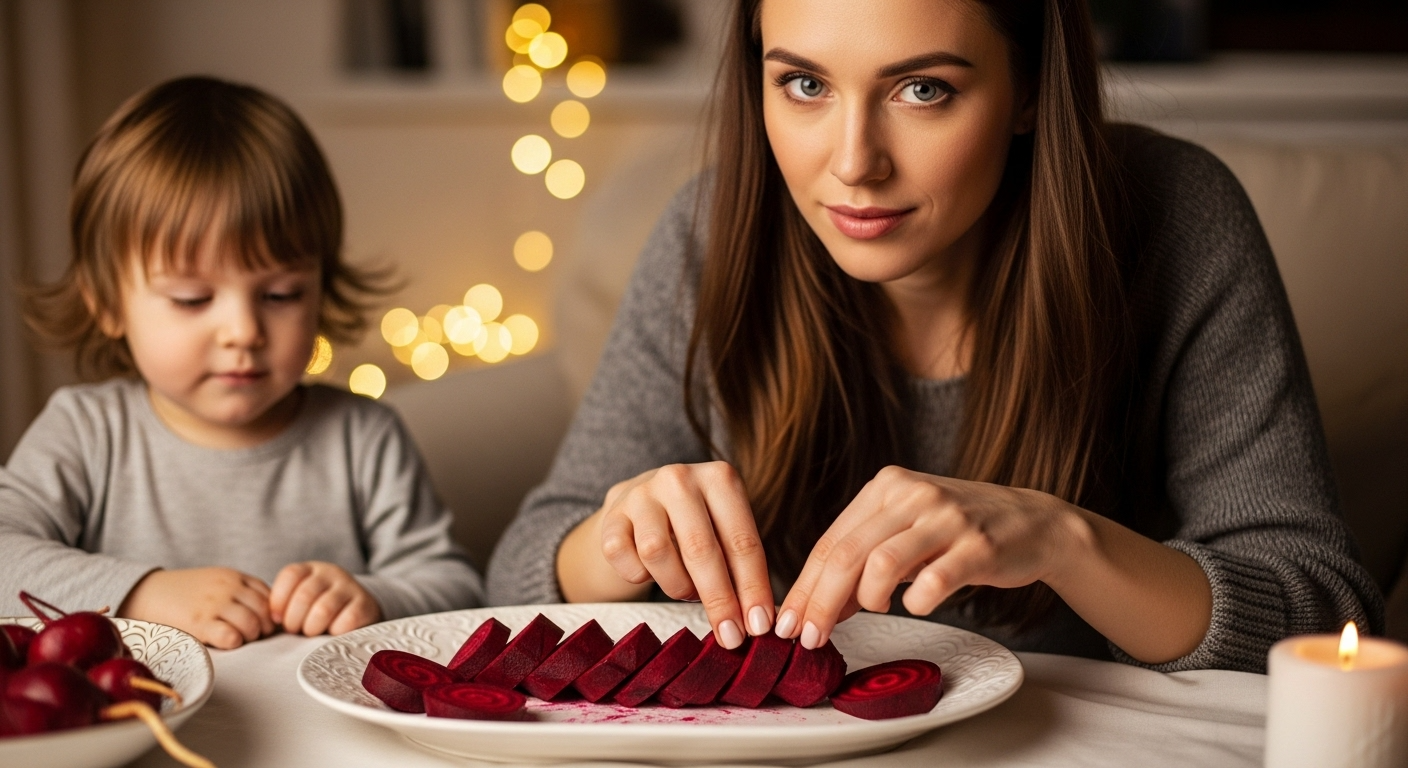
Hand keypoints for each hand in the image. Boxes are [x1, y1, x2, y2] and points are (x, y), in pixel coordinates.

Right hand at [117, 567, 275, 649]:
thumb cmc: (185, 592)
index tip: (263, 623)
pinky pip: (232, 637)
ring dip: (250, 636)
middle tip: (253, 635)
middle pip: (265, 611)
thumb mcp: (216, 581)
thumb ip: (240, 590)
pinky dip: (234, 642)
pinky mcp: (199, 623)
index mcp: (234, 576)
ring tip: (238, 638)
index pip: (269, 595)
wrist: (146, 593)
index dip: (270, 612)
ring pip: (252, 624)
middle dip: (264, 627)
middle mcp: (228, 588)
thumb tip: (267, 612)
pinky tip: (225, 641)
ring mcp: (214, 604)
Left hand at [269, 561, 380, 635]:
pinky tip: (333, 634)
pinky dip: (334, 633)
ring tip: (312, 633)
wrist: (359, 611)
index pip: (290, 575)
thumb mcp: (300, 600)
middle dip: (294, 620)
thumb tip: (261, 621)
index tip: (277, 620)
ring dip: (312, 628)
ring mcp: (350, 588)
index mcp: (310, 569)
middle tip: (295, 631)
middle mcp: (331, 573)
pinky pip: (346, 621)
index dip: (278, 601)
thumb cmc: (319, 611)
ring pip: (323, 609)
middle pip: (304, 595)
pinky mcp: (365, 605)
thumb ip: (283, 605)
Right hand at [571, 461, 774, 648]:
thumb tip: (758, 621)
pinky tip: (650, 572)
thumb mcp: (725, 531)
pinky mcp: (610, 514)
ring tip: (687, 591)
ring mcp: (640, 494)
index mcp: (720, 478)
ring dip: (677, 585)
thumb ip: (741, 567)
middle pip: (701, 548)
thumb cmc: (697, 524)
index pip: (742, 541)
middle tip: (730, 637)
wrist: (641, 503)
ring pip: (657, 553)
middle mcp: (680, 479)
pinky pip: (623, 558)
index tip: (760, 627)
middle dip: (718, 599)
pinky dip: (639, 575)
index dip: (753, 588)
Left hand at [777, 466, 1083, 648]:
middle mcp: (912, 494)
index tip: (788, 622)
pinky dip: (916, 602)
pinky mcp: (978, 545)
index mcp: (886, 486)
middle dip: (820, 602)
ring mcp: (946, 518)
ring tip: (873, 611)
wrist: (1034, 522)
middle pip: (847, 554)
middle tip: (808, 638)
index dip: (804, 586)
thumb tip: (819, 606)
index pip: (831, 541)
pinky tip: (918, 604)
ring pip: (882, 563)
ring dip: (866, 599)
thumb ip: (864, 561)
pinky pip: (933, 581)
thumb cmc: (959, 532)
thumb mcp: (906, 533)